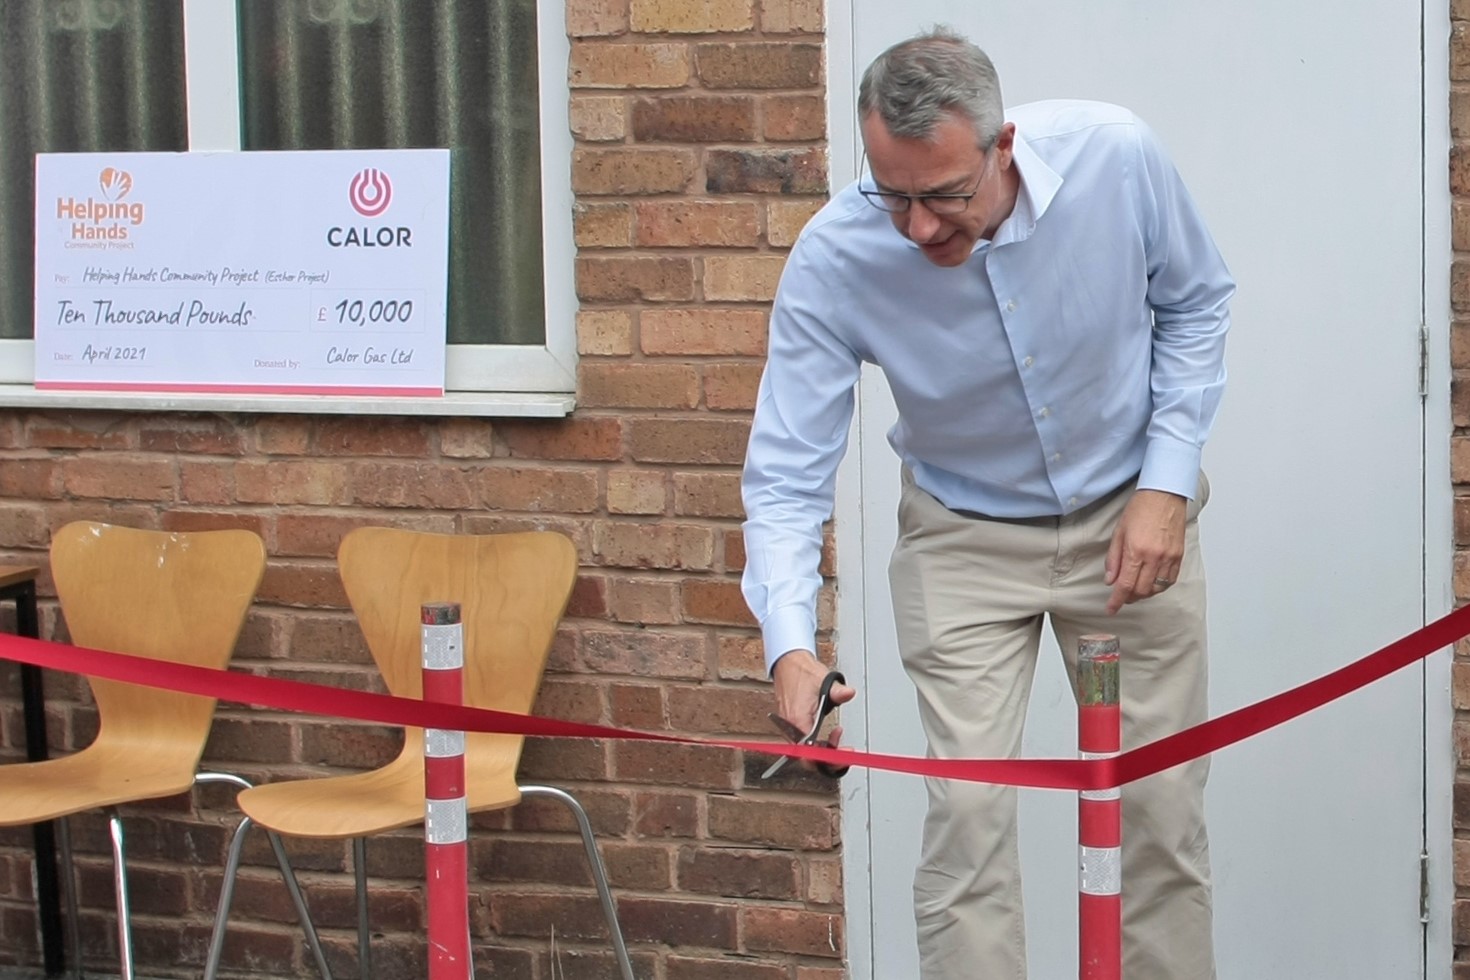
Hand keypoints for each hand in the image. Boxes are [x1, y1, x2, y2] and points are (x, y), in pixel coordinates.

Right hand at [771, 648, 856, 757]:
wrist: (788, 663)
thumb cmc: (802, 672)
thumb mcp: (823, 680)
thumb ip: (837, 691)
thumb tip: (848, 693)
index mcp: (797, 720)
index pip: (810, 753)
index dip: (828, 759)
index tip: (844, 754)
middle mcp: (791, 728)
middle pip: (808, 758)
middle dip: (828, 759)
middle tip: (845, 753)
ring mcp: (790, 728)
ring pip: (806, 753)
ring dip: (824, 750)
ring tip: (837, 738)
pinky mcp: (792, 726)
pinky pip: (803, 744)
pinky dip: (817, 744)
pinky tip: (828, 736)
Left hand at [1104, 489, 1186, 614]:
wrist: (1164, 494)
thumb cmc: (1141, 508)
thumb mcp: (1119, 532)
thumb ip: (1114, 559)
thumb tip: (1110, 580)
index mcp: (1136, 551)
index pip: (1125, 585)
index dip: (1117, 601)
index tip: (1111, 609)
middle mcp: (1155, 557)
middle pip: (1141, 590)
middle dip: (1129, 598)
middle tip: (1121, 596)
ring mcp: (1169, 558)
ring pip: (1156, 589)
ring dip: (1144, 593)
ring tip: (1135, 588)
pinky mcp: (1179, 556)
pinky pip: (1170, 581)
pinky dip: (1159, 586)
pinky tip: (1151, 582)